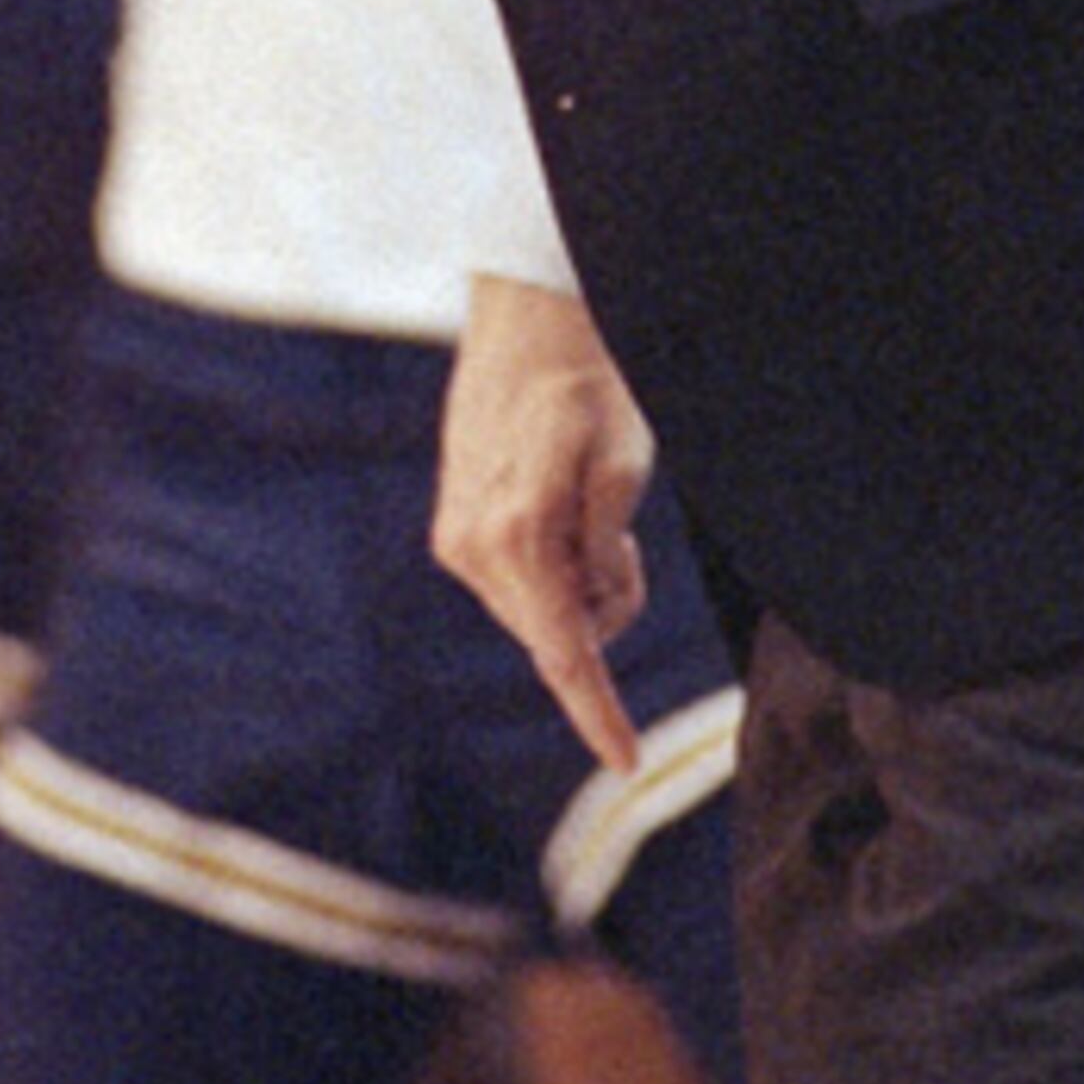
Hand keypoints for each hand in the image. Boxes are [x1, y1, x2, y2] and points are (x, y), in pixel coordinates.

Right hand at [432, 273, 656, 773]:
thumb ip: (606, 547)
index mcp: (517, 536)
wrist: (528, 322)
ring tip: (587, 500)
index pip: (566, 651)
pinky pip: (522, 583)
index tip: (627, 761)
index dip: (598, 712)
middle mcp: (474, 549)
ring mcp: (458, 541)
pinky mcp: (457, 531)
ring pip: (544, 610)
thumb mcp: (622, 459)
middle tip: (624, 534)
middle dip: (605, 604)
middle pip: (563, 633)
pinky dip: (556, 563)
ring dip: (582, 579)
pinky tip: (557, 502)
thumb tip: (590, 610)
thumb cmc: (587, 382)